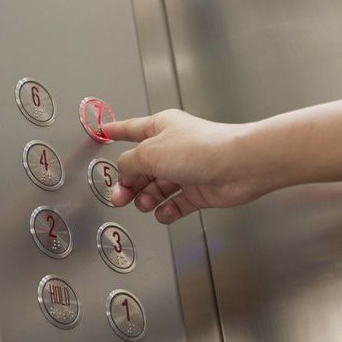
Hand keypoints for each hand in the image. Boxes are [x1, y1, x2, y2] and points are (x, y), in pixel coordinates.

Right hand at [105, 109, 266, 224]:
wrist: (238, 166)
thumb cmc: (199, 149)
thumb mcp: (149, 153)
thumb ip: (128, 163)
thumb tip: (123, 173)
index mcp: (161, 127)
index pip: (131, 129)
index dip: (115, 131)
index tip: (102, 131)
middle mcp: (173, 147)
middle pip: (142, 166)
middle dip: (128, 182)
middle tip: (119, 197)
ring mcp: (187, 169)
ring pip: (157, 187)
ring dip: (147, 198)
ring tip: (145, 204)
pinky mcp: (200, 190)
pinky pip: (177, 203)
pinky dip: (168, 210)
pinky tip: (163, 214)